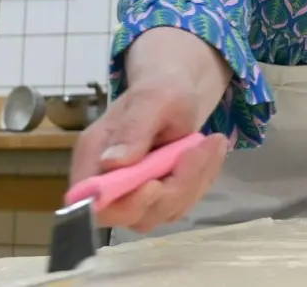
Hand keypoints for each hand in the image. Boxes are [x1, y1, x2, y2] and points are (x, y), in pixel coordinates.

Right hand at [68, 82, 229, 232]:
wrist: (177, 93)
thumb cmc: (159, 91)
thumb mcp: (152, 99)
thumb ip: (133, 129)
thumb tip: (111, 162)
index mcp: (93, 159)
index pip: (93, 204)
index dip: (122, 206)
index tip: (156, 186)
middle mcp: (110, 184)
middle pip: (135, 215)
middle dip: (173, 188)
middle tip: (196, 150)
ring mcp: (137, 194)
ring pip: (166, 211)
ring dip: (194, 180)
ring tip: (213, 142)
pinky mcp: (162, 196)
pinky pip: (185, 201)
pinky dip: (203, 178)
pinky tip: (212, 150)